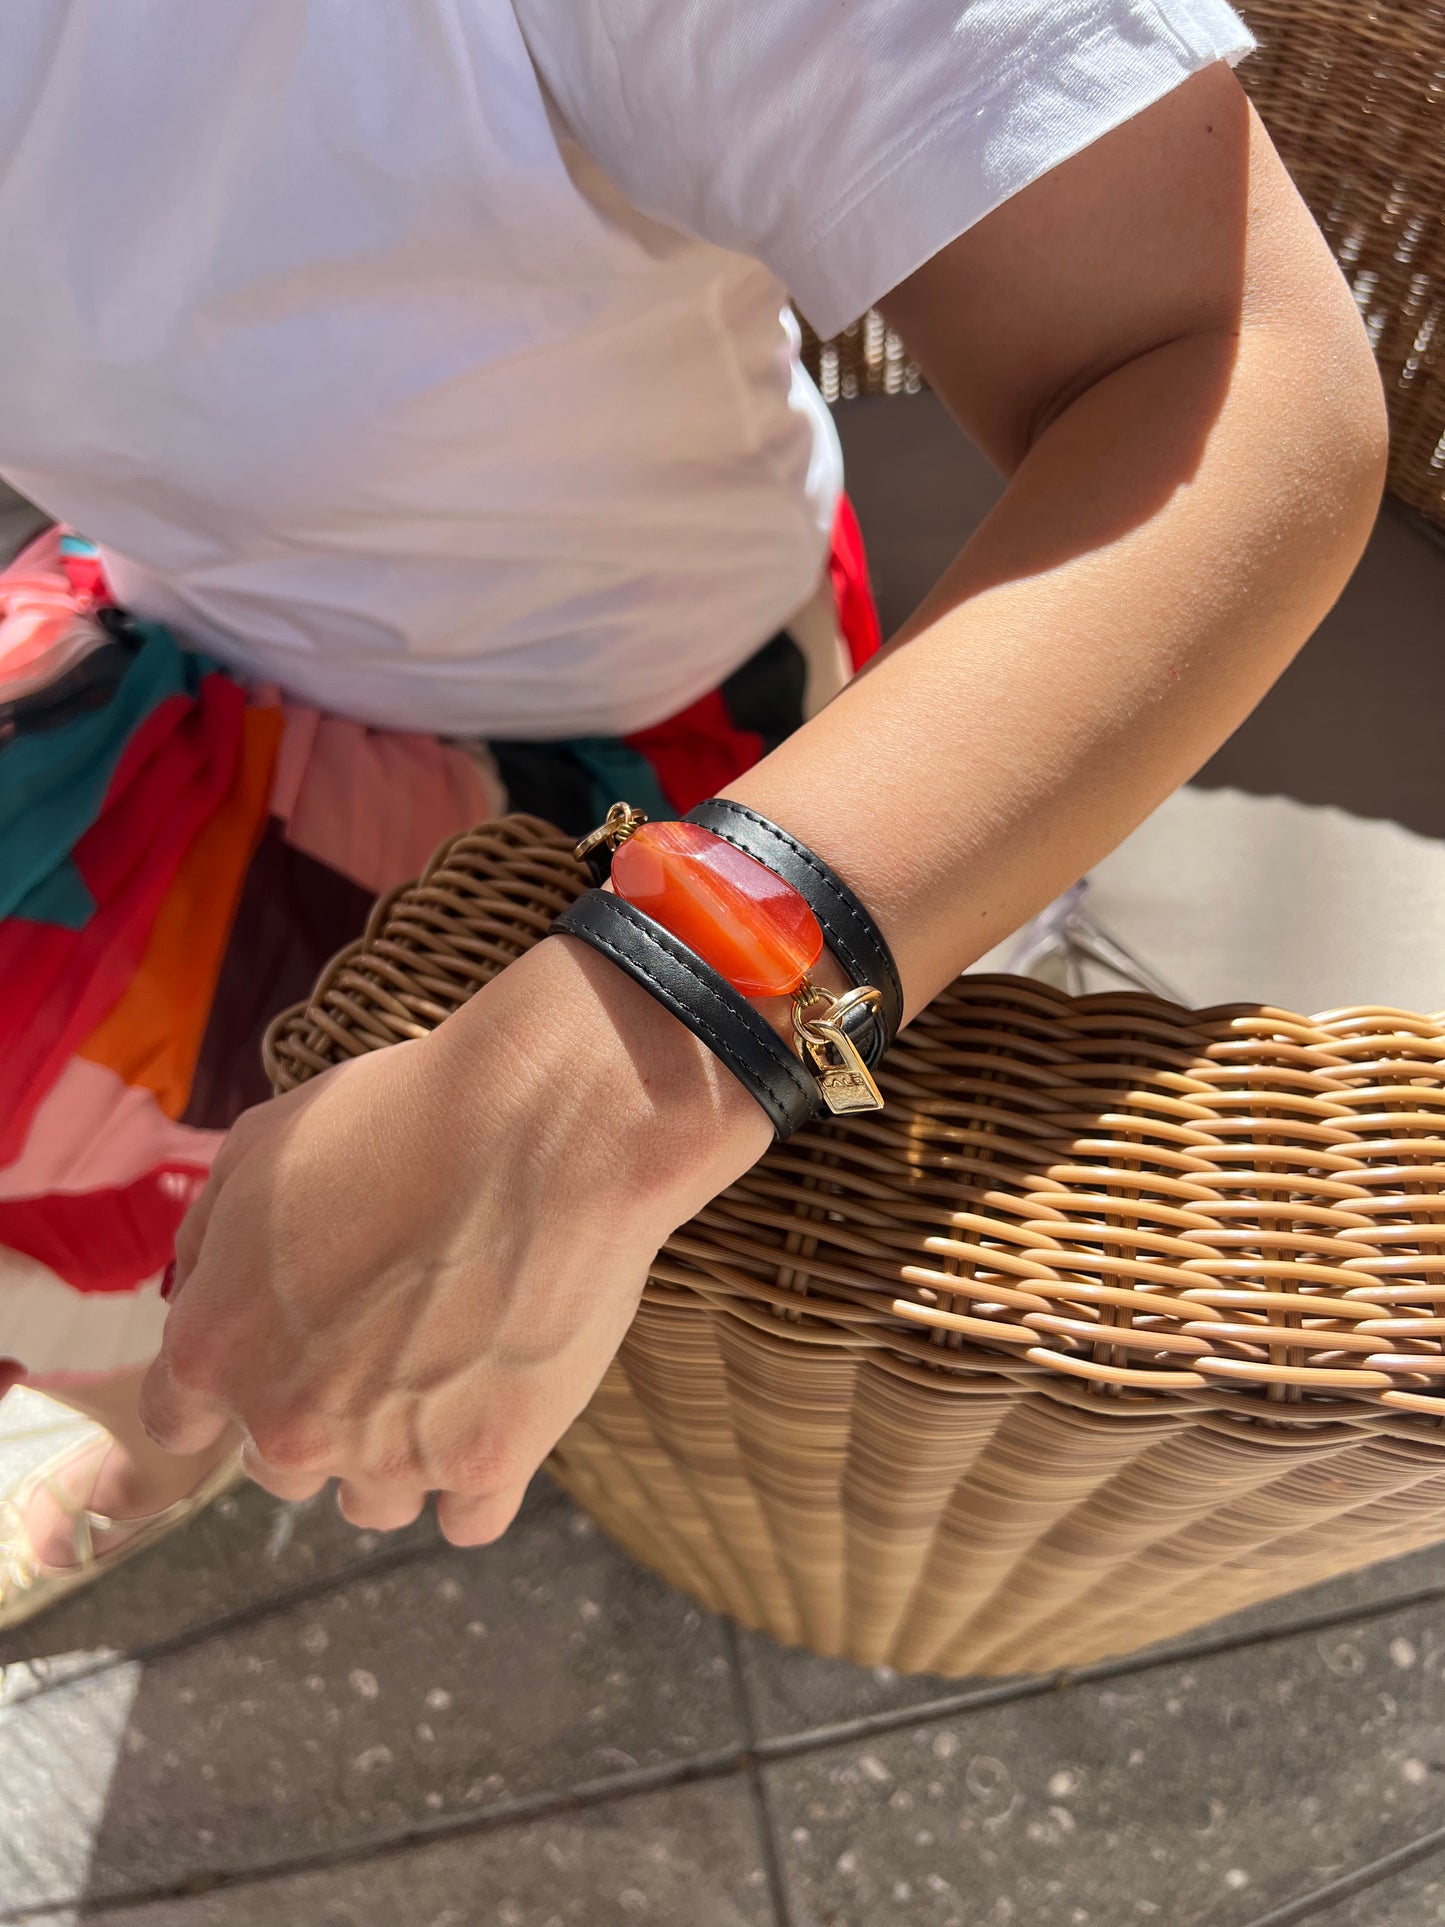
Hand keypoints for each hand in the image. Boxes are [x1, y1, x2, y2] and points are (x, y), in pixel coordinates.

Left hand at [138, 936, 768, 1542]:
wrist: (541, 1127)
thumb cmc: (400, 1118)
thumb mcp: (260, 1145)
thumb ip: (209, 1239)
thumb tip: (204, 1288)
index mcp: (215, 1347)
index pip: (178, 1418)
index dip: (228, 1381)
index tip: (271, 1354)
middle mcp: (290, 1423)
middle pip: (280, 1465)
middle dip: (318, 1411)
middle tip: (380, 1337)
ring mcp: (391, 1454)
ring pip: (373, 1500)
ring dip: (396, 1450)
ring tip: (448, 1368)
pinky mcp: (489, 1464)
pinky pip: (466, 1520)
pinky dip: (472, 1477)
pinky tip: (492, 1412)